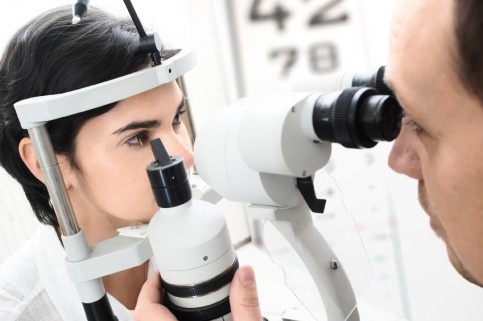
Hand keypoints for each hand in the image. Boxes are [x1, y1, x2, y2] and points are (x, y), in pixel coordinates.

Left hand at [134, 265, 262, 320]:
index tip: (161, 275)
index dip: (149, 287)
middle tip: (171, 284)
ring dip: (162, 311)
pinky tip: (192, 318)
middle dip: (155, 297)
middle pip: (144, 316)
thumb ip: (246, 305)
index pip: (144, 309)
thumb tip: (245, 275)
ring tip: (181, 301)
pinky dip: (170, 320)